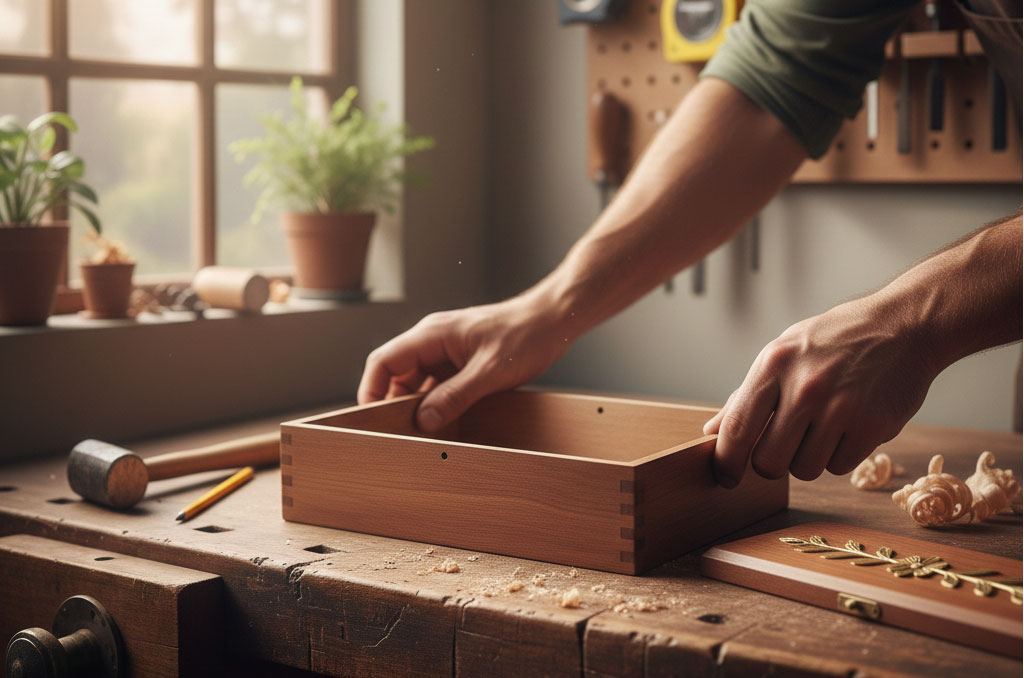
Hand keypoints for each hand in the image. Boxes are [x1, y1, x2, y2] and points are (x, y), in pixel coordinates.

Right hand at [358, 294, 570, 430]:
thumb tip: (425, 420)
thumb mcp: (490, 372)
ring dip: (419, 406)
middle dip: (395, 404)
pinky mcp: (462, 362)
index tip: (372, 420)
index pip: (383, 361)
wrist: (555, 320)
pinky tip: (445, 424)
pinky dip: (437, 404)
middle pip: (397, 375)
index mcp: (431, 335)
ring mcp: (447, 351)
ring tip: (421, 435)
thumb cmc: (526, 336)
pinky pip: (439, 385)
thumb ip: (456, 396)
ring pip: (418, 382)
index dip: (372, 390)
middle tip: (399, 436)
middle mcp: (433, 341)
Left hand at [702, 294, 937, 486]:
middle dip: (772, 463)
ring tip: (822, 427)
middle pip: (768, 462)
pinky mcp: (873, 425)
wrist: (902, 326)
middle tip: (784, 446)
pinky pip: (839, 467)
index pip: (737, 429)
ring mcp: (841, 407)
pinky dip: (839, 455)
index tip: (724, 477)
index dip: (726, 461)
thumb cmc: (833, 341)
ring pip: (805, 470)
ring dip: (808, 459)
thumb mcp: (782, 354)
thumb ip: (746, 396)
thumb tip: (712, 432)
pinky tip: (848, 427)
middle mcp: (804, 387)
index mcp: (774, 365)